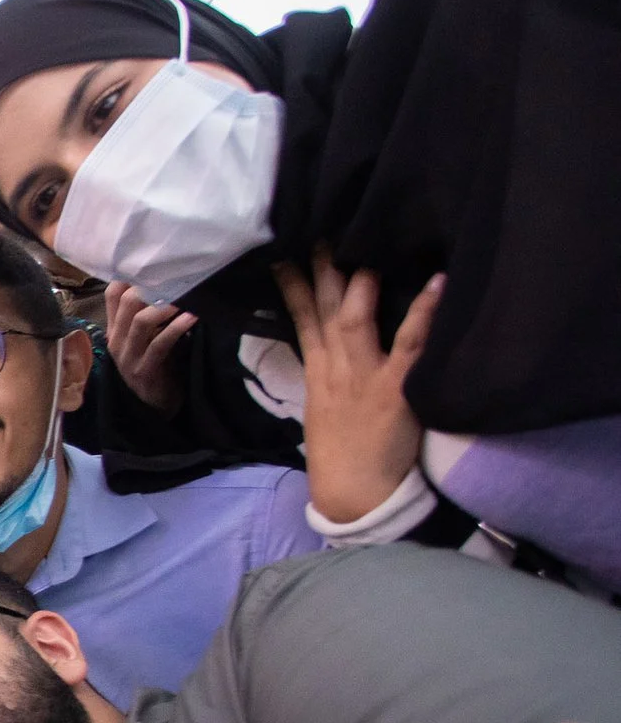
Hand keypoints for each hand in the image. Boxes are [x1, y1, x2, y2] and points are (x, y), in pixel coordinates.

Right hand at [102, 282, 196, 415]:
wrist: (155, 406)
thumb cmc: (156, 366)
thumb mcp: (147, 338)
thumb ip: (150, 315)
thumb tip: (172, 282)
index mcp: (114, 329)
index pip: (112, 293)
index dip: (132, 276)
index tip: (158, 265)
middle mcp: (116, 340)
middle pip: (126, 301)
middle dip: (153, 285)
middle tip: (178, 276)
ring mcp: (128, 356)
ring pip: (141, 321)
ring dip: (167, 304)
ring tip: (188, 293)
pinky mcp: (144, 370)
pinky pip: (160, 343)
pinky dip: (177, 327)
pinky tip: (193, 317)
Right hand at [277, 254, 439, 525]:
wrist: (353, 498)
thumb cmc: (344, 456)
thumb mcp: (323, 410)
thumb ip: (329, 373)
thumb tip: (331, 345)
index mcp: (318, 373)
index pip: (300, 318)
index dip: (292, 284)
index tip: (285, 250)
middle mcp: (334, 369)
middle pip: (321, 309)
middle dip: (320, 267)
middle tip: (322, 224)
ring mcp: (362, 378)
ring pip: (353, 319)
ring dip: (357, 281)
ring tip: (369, 243)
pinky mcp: (394, 391)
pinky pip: (409, 346)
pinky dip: (422, 314)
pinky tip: (437, 284)